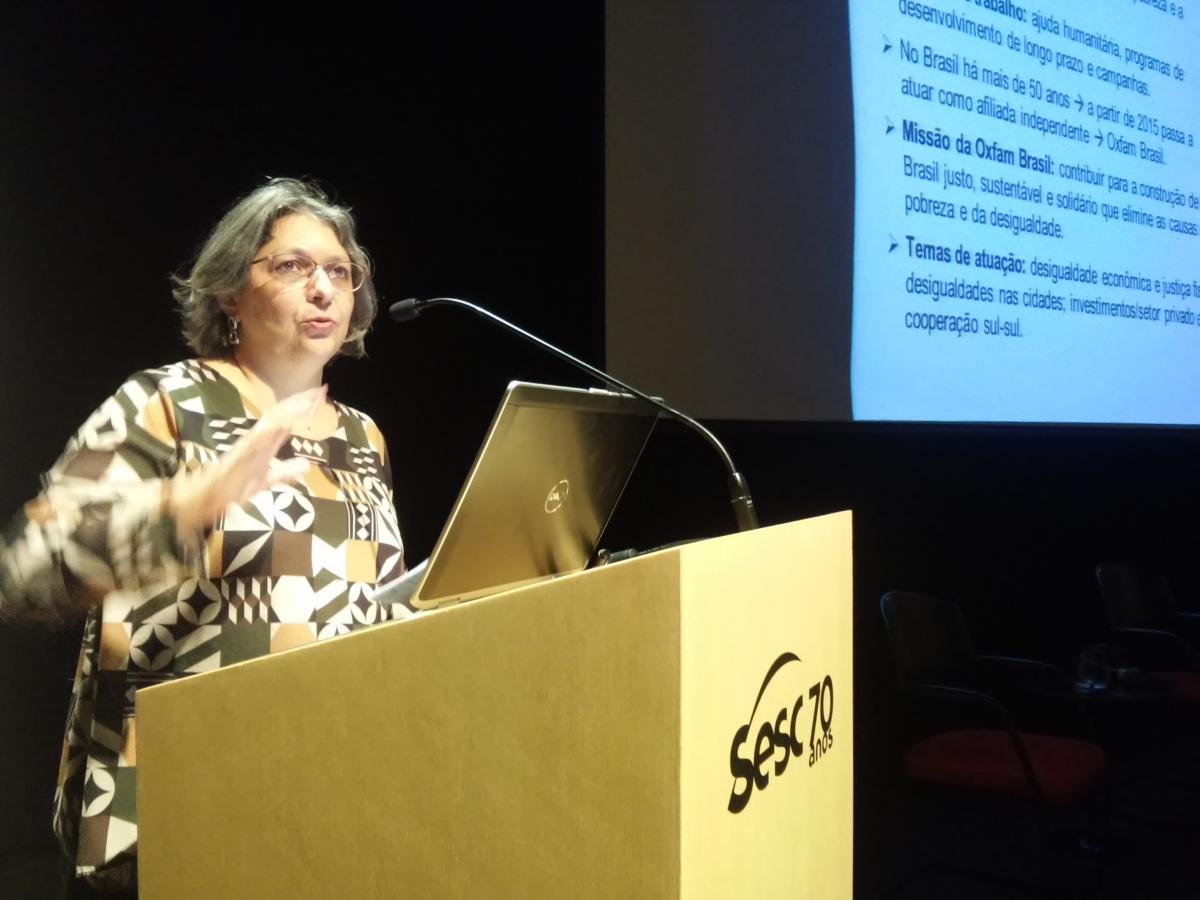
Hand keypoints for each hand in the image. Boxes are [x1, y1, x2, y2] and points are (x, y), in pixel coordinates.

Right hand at [167, 386, 326, 538]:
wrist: (205, 498)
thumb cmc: (233, 486)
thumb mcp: (266, 479)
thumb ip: (285, 471)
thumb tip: (306, 465)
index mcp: (264, 443)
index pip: (286, 420)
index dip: (303, 408)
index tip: (321, 396)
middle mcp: (257, 439)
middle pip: (281, 415)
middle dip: (300, 402)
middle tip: (321, 390)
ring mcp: (248, 445)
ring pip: (270, 423)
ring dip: (288, 411)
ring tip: (307, 401)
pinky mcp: (239, 454)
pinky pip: (255, 440)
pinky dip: (269, 430)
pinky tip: (284, 423)